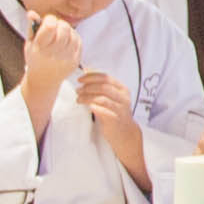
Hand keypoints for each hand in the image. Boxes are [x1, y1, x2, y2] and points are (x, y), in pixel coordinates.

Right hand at [22, 12, 79, 88]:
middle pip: (64, 28)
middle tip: (54, 28)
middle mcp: (54, 54)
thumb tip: (32, 13)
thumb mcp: (29, 43)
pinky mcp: (76, 60)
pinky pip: (79, 41)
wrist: (44, 79)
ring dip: (67, 30)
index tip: (47, 22)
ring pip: (73, 33)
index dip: (49, 20)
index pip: (50, 26)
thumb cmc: (35, 58)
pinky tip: (66, 41)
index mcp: (40, 48)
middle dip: (59, 24)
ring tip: (59, 35)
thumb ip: (32, 27)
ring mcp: (67, 58)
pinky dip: (73, 37)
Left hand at [76, 69, 147, 184]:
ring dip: (87, 97)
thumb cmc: (115, 112)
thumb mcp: (111, 96)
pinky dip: (91, 106)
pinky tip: (85, 106)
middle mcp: (123, 97)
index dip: (91, 77)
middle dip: (88, 87)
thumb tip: (87, 70)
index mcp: (122, 89)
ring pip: (101, 98)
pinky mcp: (114, 119)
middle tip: (78, 90)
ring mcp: (120, 108)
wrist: (125, 132)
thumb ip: (101, 85)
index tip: (80, 80)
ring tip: (78, 98)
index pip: (106, 77)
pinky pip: (101, 110)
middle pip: (103, 86)